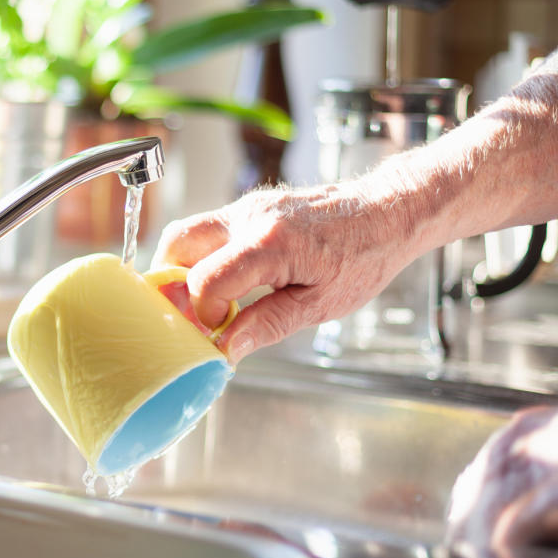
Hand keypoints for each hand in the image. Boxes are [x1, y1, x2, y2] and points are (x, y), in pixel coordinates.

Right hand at [151, 180, 420, 362]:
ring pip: (187, 235)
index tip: (220, 331)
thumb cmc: (364, 257)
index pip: (205, 280)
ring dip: (185, 271)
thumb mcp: (321, 305)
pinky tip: (230, 284)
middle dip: (172, 284)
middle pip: (176, 244)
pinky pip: (208, 232)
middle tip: (191, 315)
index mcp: (271, 244)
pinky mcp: (248, 208)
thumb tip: (225, 350)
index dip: (204, 314)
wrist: (386, 211)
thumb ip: (267, 325)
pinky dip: (204, 259)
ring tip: (211, 302)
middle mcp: (250, 217)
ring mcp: (246, 207)